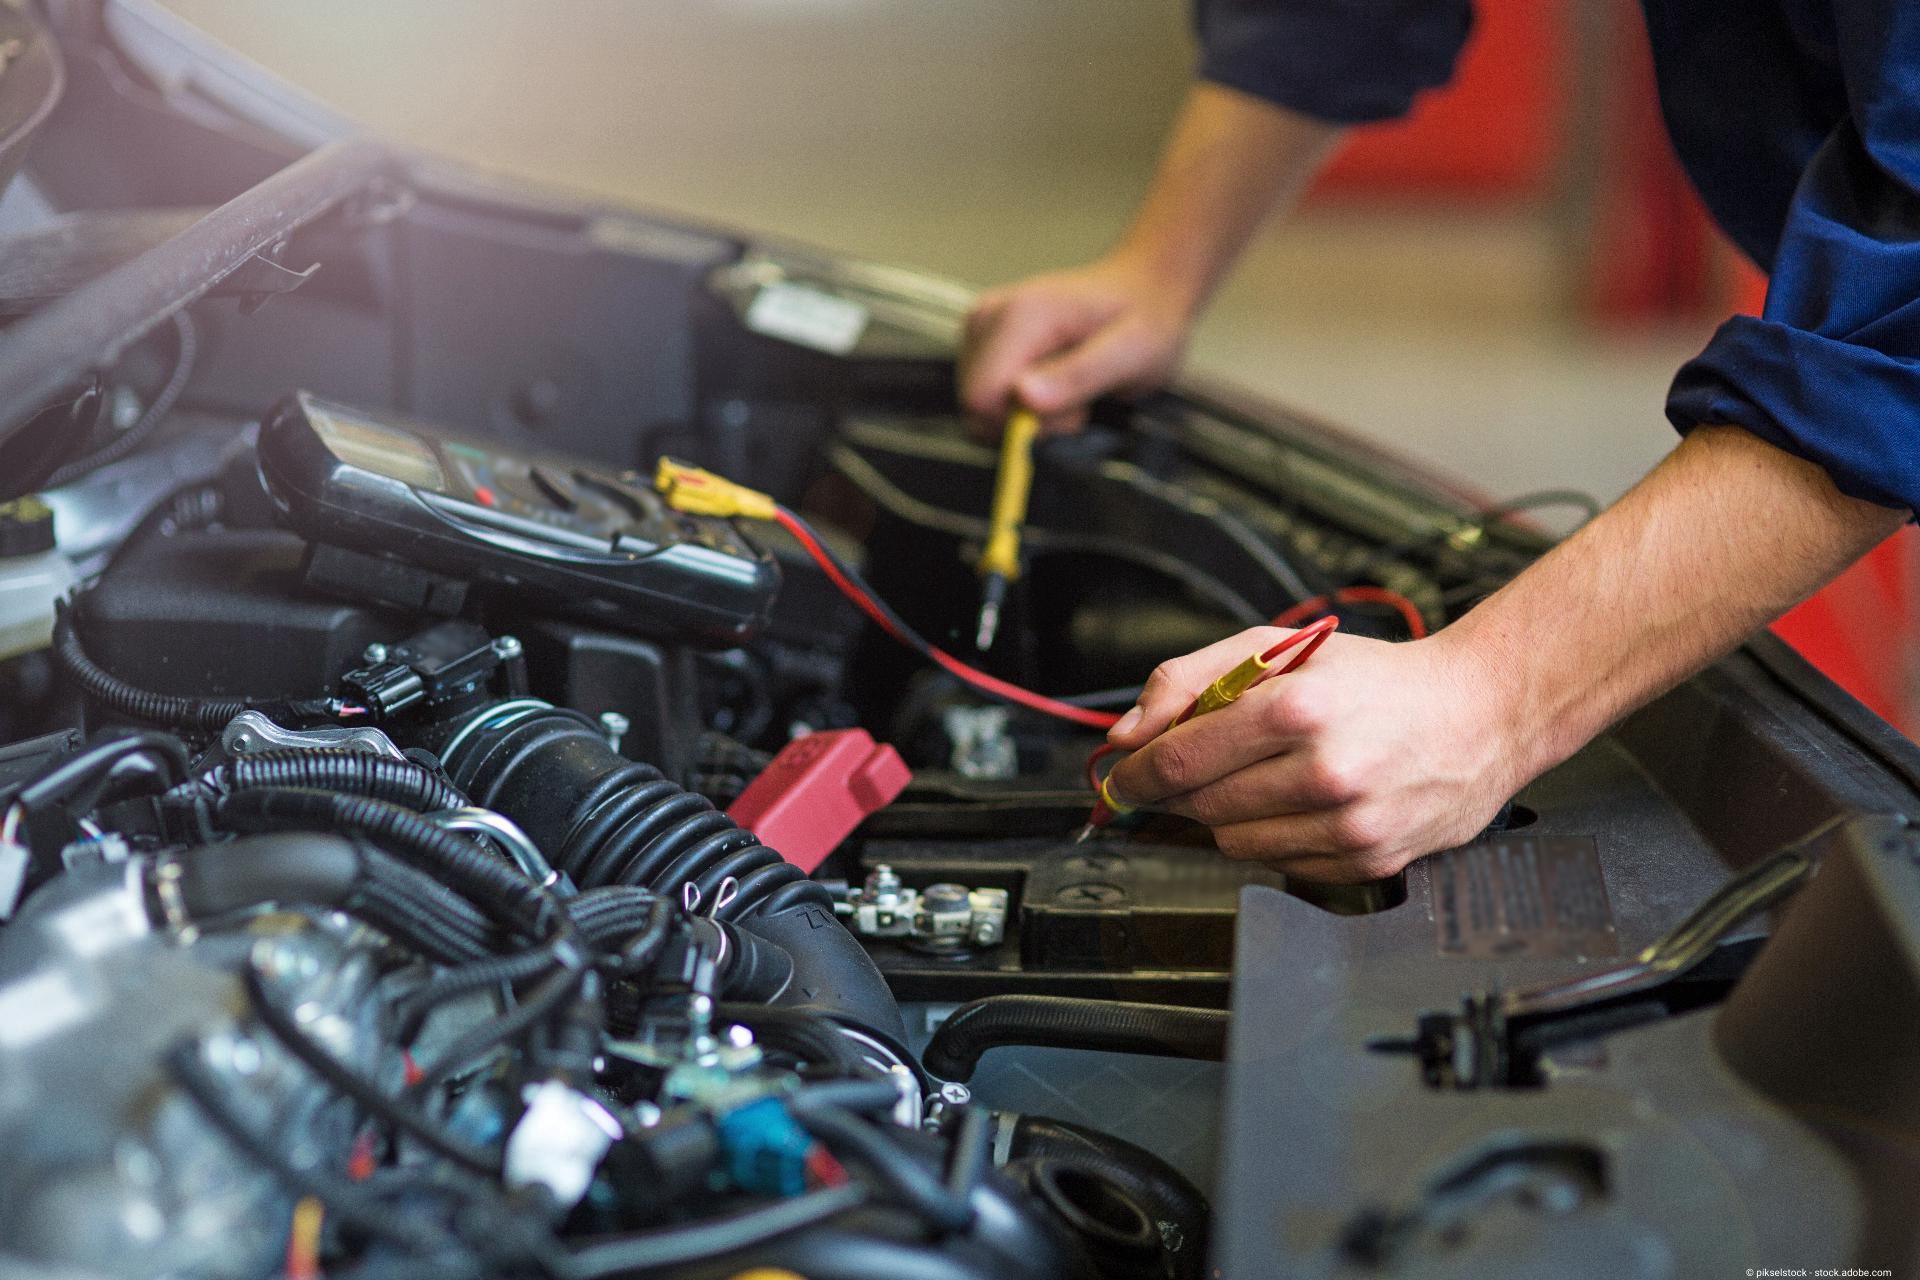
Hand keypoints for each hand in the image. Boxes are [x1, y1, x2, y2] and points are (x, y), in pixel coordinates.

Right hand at [959, 256, 1191, 435]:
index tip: (1071, 414)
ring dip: (1025, 415)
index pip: (982, 396)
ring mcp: (982, 326)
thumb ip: (1078, 376)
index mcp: (1020, 316)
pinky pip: (985, 395)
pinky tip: (1053, 384)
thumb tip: (1023, 397)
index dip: (1022, 423)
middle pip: (976, 404)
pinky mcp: (983, 340)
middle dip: (1026, 421)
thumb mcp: (1131, 353)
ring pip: (979, 405)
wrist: (1141, 289)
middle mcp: (990, 316)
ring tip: (1069, 390)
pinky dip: (1018, 404)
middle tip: (1076, 402)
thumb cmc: (1143, 318)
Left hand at [1103, 625, 1521, 882]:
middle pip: (1201, 806)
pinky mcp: (1369, 860)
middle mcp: (1325, 772)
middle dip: (1178, 792)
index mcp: (1297, 708)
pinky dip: (1271, 836)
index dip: (1135, 774)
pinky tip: (1299, 802)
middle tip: (1183, 772)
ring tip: (1258, 777)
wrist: (1480, 714)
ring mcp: (1350, 824)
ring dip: (1225, 815)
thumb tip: (1126, 735)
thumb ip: (1188, 679)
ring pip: (1234, 842)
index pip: (1179, 760)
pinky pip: (1280, 864)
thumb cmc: (1375, 679)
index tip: (1121, 776)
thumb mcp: (1276, 648)